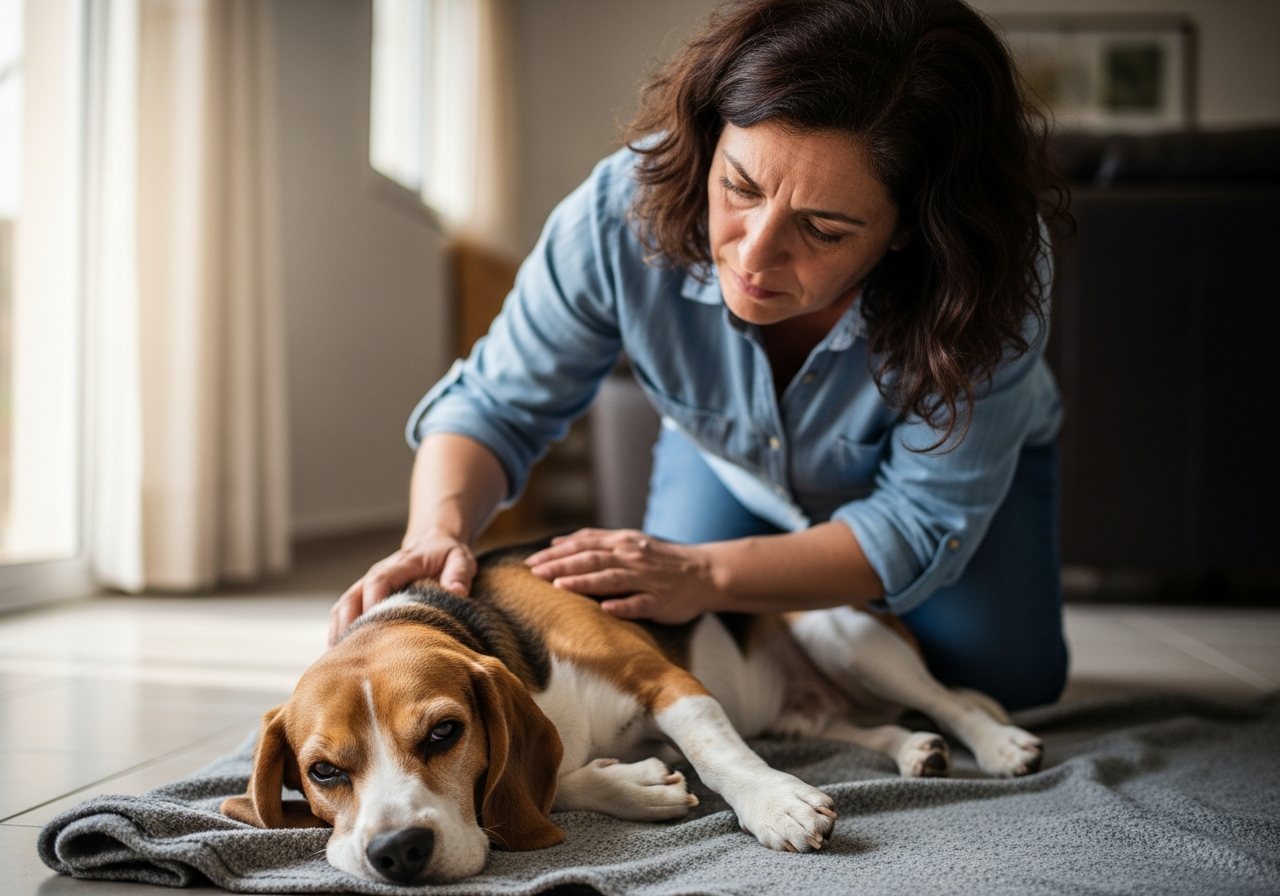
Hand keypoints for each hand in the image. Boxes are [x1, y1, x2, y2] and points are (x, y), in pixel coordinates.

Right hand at [328, 532, 475, 645]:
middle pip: (352, 598)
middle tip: (350, 655)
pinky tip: (340, 656)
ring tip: (340, 662)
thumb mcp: (460, 558)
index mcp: (400, 564)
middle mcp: (377, 574)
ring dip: (338, 632)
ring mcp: (366, 586)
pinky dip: (338, 632)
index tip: (374, 628)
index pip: (378, 582)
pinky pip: (343, 614)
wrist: (431, 544)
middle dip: (347, 625)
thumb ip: (459, 573)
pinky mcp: (363, 597)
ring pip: (342, 608)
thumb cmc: (445, 556)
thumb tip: (456, 592)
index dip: (373, 604)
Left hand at [525, 529, 717, 624]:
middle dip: (562, 565)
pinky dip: (622, 605)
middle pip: (592, 560)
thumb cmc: (661, 560)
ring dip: (585, 582)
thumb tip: (557, 543)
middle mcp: (632, 558)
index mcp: (623, 543)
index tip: (531, 562)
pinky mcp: (660, 600)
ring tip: (560, 586)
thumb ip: (596, 542)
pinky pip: (639, 603)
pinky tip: (605, 609)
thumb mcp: (629, 542)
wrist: (705, 573)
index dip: (557, 553)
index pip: (584, 545)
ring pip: (611, 579)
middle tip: (535, 573)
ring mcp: (646, 580)